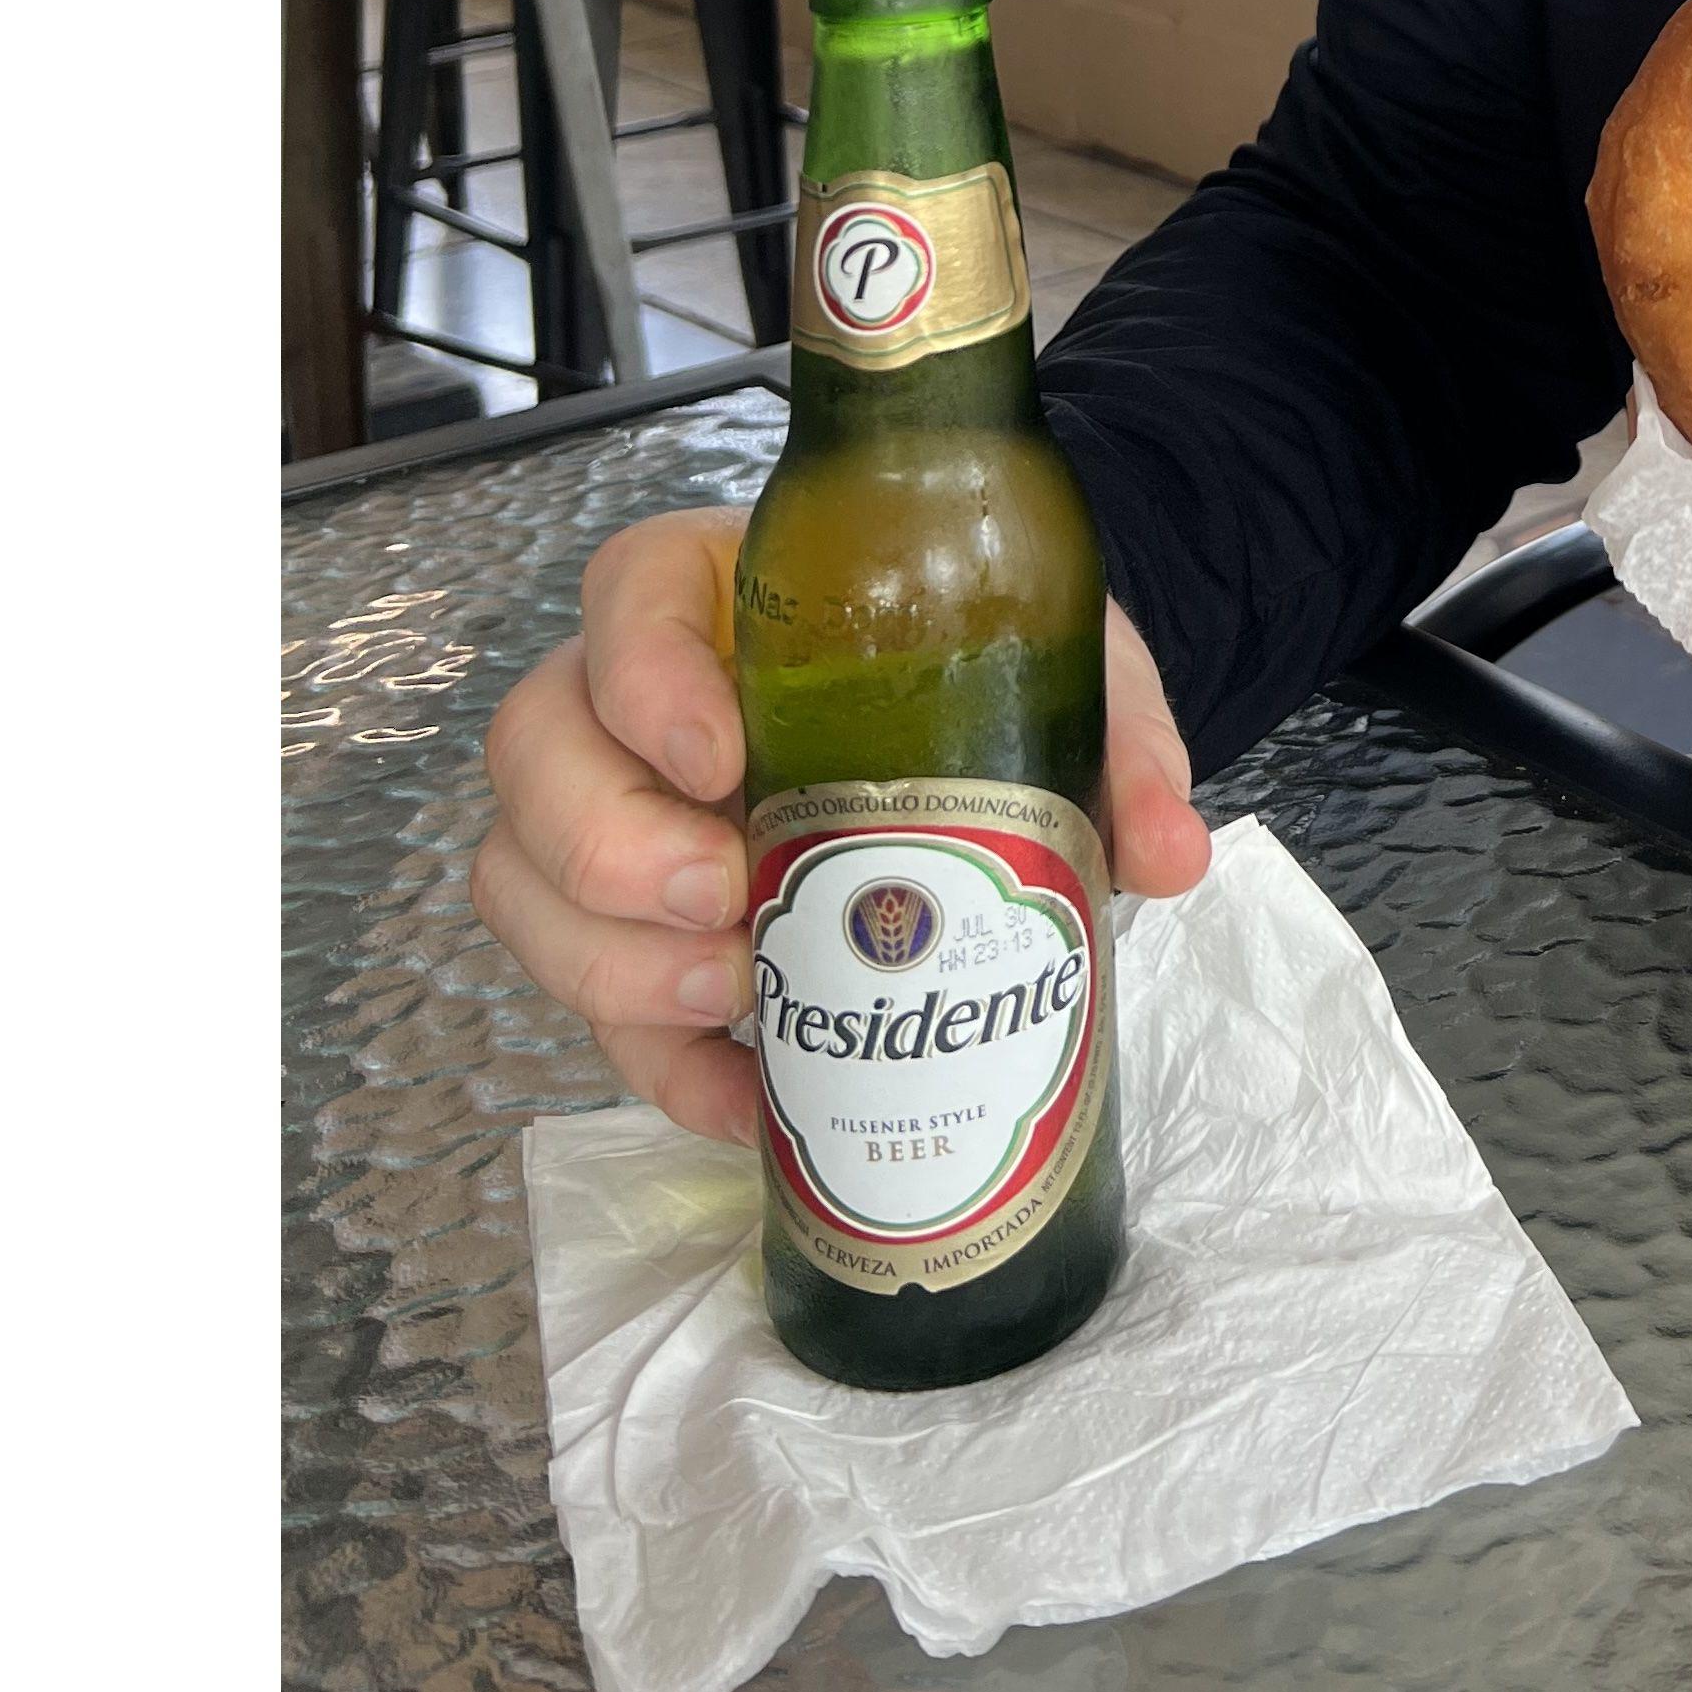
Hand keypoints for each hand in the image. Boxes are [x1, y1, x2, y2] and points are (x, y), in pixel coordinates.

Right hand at [471, 507, 1210, 1142]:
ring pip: (521, 878)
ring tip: (735, 994)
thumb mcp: (1062, 665)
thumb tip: (1170, 855)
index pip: (624, 596)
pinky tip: (747, 1102)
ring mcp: (612, 812)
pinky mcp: (628, 931)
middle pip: (534, 751)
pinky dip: (660, 1068)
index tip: (727, 757)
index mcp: (718, 589)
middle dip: (611, 846)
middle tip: (734, 899)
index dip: (644, 679)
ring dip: (611, 961)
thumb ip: (1118, 743)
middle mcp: (631, 695)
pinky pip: (587, 1008)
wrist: (982, 725)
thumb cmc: (985, 661)